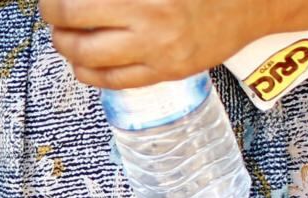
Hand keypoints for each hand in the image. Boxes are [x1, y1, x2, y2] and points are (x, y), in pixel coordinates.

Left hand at [40, 0, 263, 88]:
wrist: (254, 3)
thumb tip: (81, 0)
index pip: (79, 1)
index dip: (55, 1)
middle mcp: (150, 18)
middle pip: (74, 23)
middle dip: (55, 17)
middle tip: (53, 12)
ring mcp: (157, 49)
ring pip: (87, 56)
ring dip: (65, 46)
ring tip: (66, 36)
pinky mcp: (165, 72)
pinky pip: (111, 80)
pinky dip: (87, 71)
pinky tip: (83, 60)